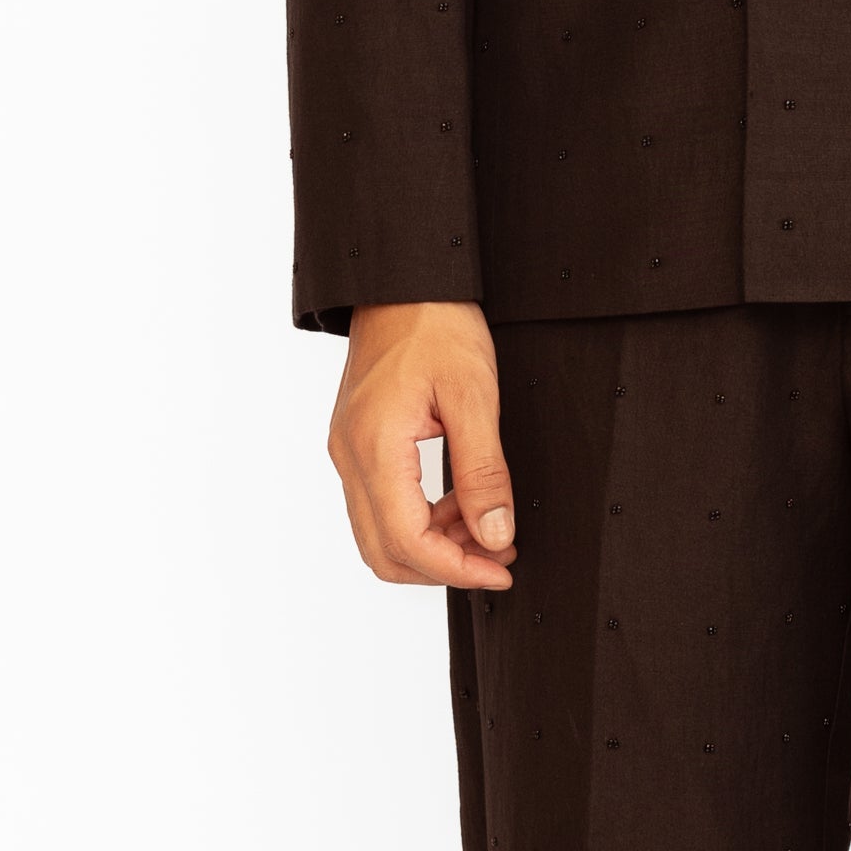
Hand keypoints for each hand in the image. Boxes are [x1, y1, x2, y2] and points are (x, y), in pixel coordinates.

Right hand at [328, 299, 515, 590]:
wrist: (401, 281)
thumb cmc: (434, 324)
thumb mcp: (473, 396)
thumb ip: (484, 472)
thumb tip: (496, 534)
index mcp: (375, 447)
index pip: (407, 542)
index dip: (458, 569)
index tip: (502, 569)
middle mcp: (349, 457)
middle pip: (384, 553)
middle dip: (444, 567)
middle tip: (498, 558)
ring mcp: (348, 452)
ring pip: (380, 535)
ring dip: (433, 546)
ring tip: (488, 529)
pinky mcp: (357, 445)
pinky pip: (381, 505)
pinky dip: (420, 520)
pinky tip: (461, 504)